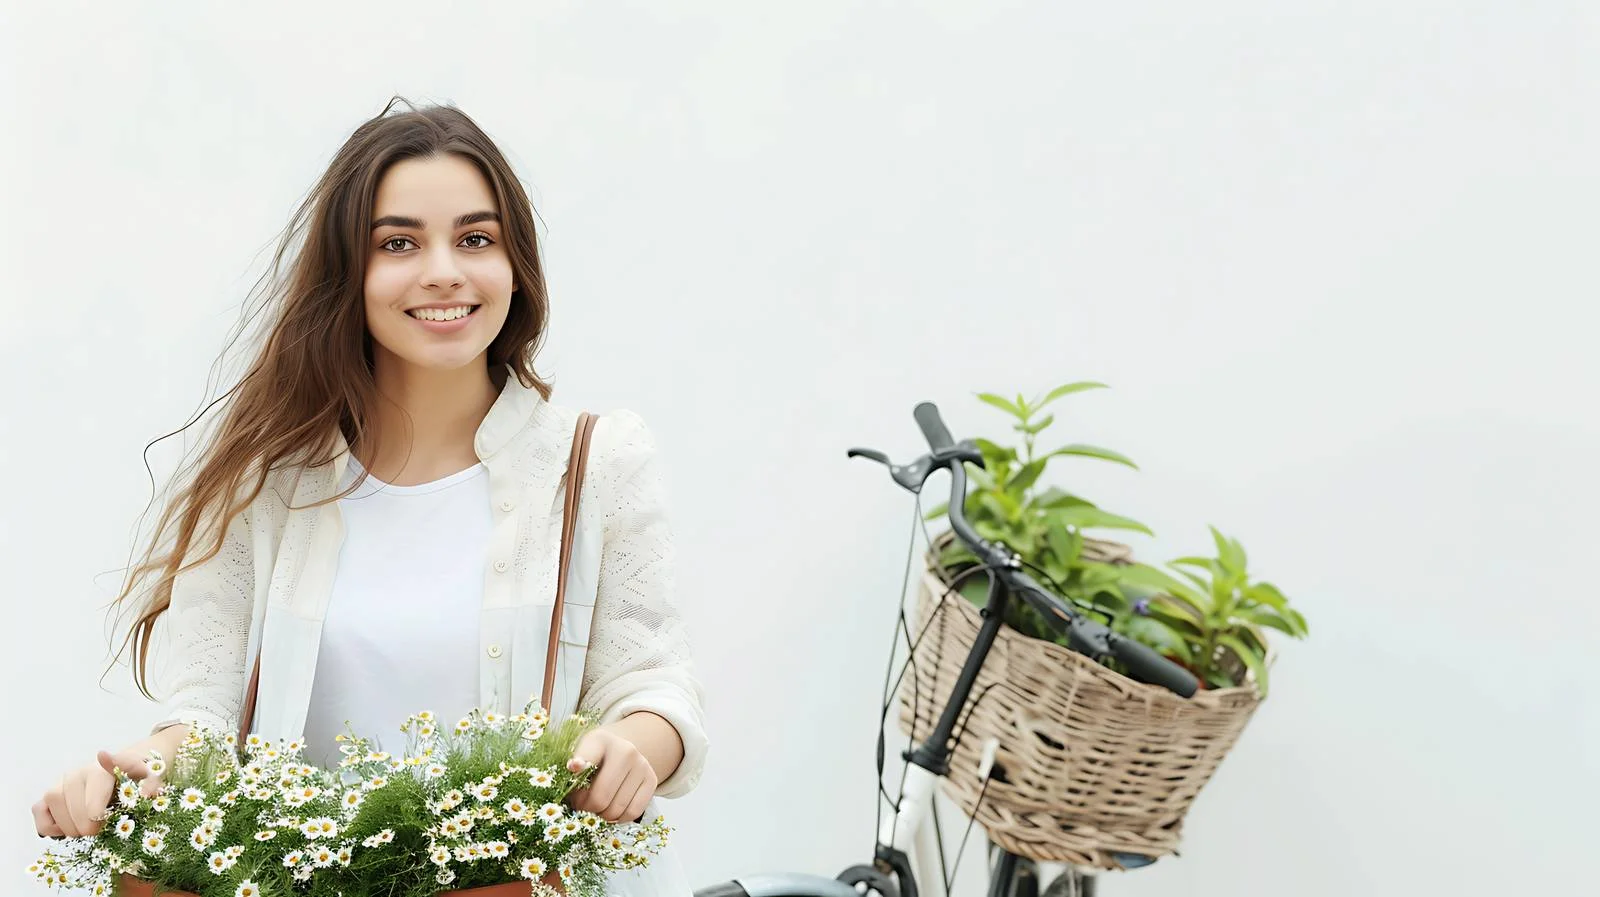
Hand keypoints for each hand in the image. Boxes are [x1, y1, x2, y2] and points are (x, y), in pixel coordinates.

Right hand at [33, 749, 165, 838]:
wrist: (126, 770)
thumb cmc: (136, 778)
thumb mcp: (151, 778)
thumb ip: (152, 784)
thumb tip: (147, 793)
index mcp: (101, 769)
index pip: (93, 796)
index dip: (96, 813)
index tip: (102, 818)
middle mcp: (77, 773)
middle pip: (71, 804)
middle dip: (87, 825)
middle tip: (101, 829)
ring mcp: (61, 782)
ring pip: (52, 804)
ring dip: (69, 826)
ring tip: (88, 828)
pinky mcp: (49, 794)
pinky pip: (39, 810)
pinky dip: (50, 825)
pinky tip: (67, 829)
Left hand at [565, 727, 657, 822]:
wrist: (620, 752)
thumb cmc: (594, 758)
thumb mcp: (580, 755)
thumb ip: (574, 764)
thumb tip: (574, 767)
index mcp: (601, 740)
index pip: (587, 758)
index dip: (578, 767)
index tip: (573, 770)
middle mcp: (626, 750)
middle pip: (600, 796)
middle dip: (585, 808)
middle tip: (580, 806)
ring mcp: (641, 765)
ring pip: (616, 809)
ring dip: (601, 816)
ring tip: (595, 807)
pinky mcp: (652, 779)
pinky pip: (633, 811)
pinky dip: (619, 818)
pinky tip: (611, 811)